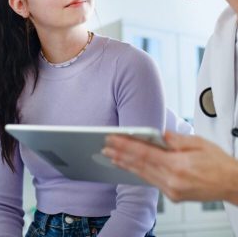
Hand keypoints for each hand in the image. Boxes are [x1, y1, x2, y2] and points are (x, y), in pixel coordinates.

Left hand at [102, 131, 237, 203]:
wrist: (231, 184)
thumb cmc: (218, 163)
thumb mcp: (199, 143)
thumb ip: (177, 140)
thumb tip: (160, 135)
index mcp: (178, 165)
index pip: (145, 153)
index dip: (126, 145)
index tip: (113, 138)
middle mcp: (173, 181)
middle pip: (140, 165)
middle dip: (120, 154)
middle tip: (105, 146)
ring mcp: (172, 191)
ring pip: (143, 175)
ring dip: (126, 164)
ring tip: (111, 156)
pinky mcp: (173, 196)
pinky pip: (151, 181)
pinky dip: (138, 172)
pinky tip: (130, 167)